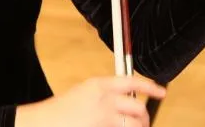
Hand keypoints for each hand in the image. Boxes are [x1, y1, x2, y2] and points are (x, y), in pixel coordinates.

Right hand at [16, 76, 164, 126]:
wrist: (42, 124)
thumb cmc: (60, 112)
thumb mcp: (83, 94)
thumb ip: (104, 95)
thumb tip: (125, 101)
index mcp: (98, 85)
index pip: (132, 82)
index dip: (150, 87)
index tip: (162, 92)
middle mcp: (104, 100)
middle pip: (137, 109)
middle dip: (144, 119)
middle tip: (143, 124)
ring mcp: (104, 118)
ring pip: (134, 125)